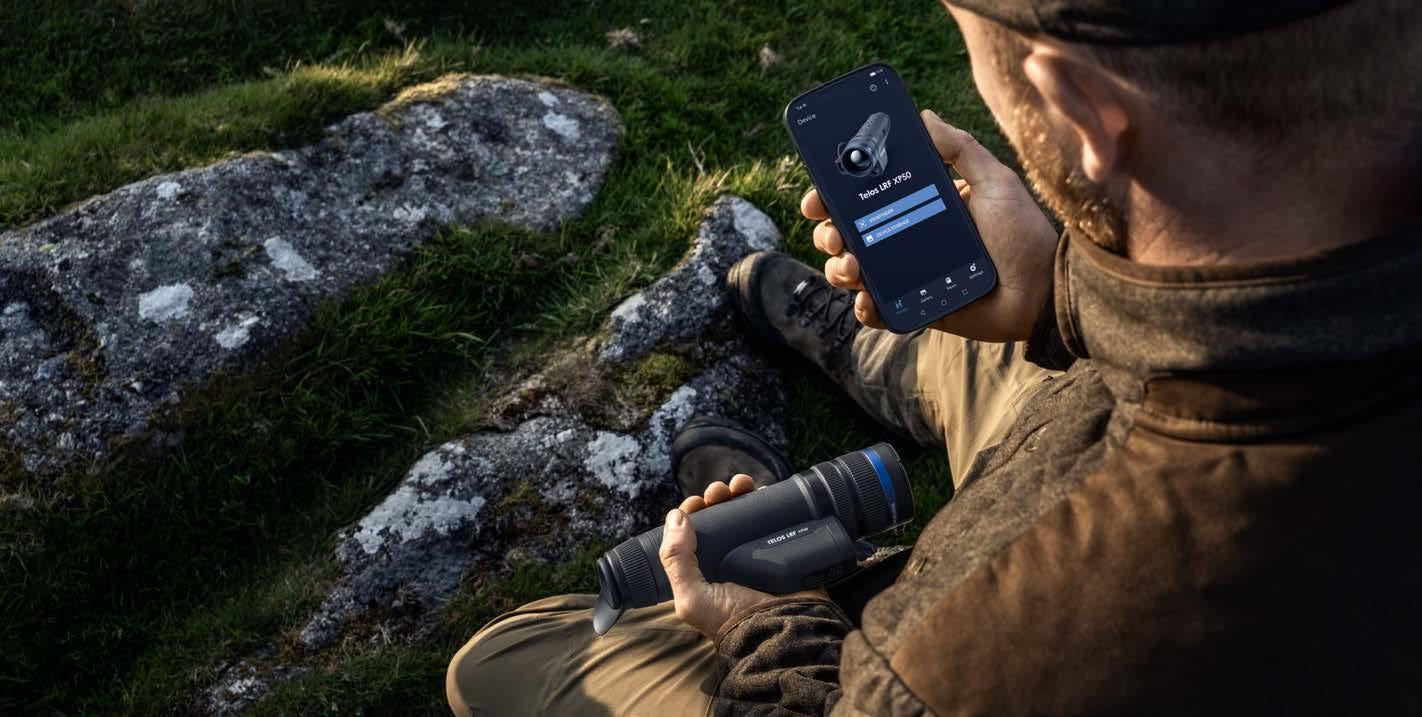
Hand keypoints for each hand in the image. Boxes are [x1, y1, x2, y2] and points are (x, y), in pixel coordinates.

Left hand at [659, 474, 827, 638]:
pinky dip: (769, 500)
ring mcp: (759, 551)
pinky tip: (764, 490)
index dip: (693, 513)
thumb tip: (676, 516)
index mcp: (707, 570)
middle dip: (717, 498)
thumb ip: (677, 561)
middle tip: (719, 491)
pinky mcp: (784, 546)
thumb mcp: (692, 598)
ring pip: (748, 512)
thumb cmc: (735, 622)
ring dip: (741, 493)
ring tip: (741, 485)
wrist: (782, 634)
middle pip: (722, 517)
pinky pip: (776, 516)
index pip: (695, 533)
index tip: (695, 503)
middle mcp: (731, 558)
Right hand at [804, 109, 1057, 341]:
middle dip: (829, 235)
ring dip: (839, 270)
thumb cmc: (1023, 234)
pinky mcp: (915, 308)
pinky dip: (864, 308)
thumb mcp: (994, 182)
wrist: (1043, 290)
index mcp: (919, 205)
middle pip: (848, 235)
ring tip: (853, 269)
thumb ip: (960, 149)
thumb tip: (924, 115)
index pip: (866, 198)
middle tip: (836, 234)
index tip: (818, 197)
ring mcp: (908, 275)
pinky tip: (867, 301)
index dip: (834, 197)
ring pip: (853, 273)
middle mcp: (906, 238)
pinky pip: (877, 311)